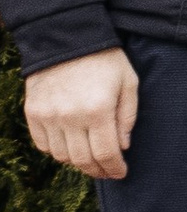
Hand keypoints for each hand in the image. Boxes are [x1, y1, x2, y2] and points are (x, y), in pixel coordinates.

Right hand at [25, 47, 140, 180]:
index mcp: (98, 110)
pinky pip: (42, 144)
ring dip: (77, 162)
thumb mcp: (128, 83)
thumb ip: (127, 117)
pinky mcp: (33, 112)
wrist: (66, 38)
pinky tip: (70, 147)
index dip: (114, 168)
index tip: (121, 173)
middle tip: (108, 172)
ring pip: (61, 156)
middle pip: (82, 160)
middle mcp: (70, 117)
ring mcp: (48, 116)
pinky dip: (57, 151)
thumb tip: (123, 147)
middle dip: (98, 170)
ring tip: (90, 160)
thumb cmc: (105, 60)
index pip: (105, 153)